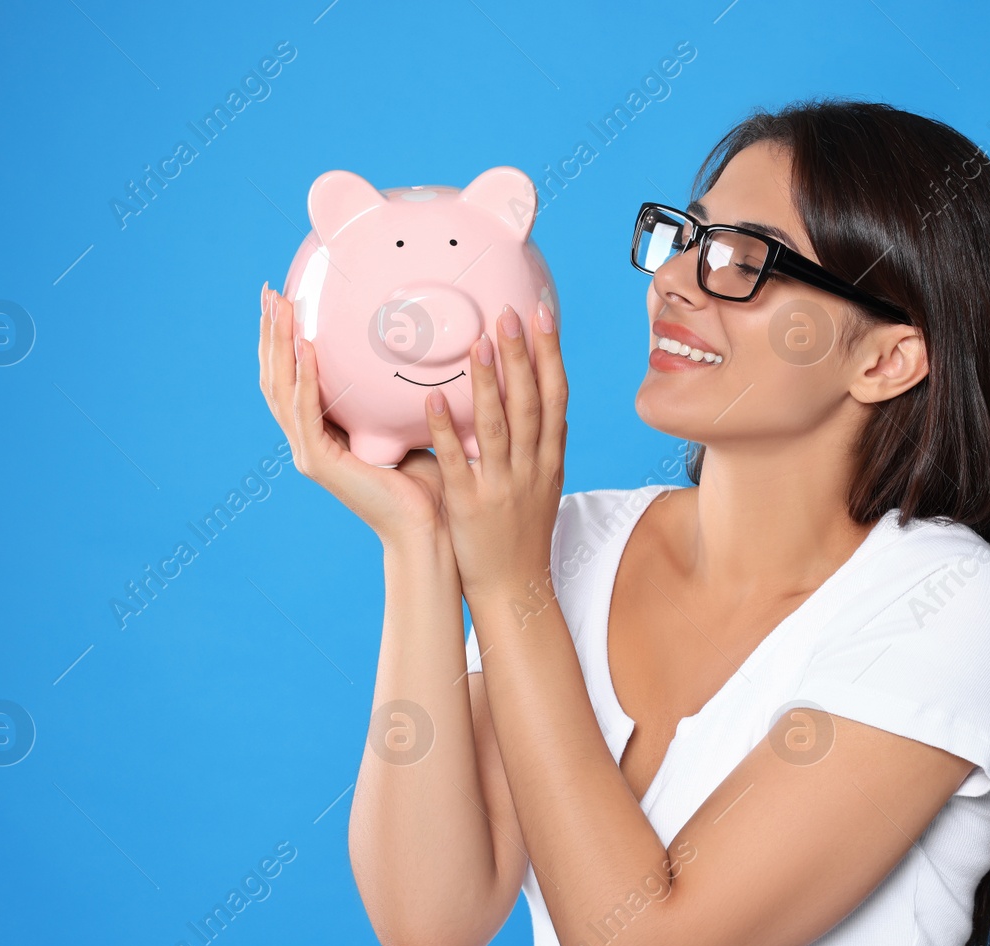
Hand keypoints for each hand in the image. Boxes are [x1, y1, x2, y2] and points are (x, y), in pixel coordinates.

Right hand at [257, 282, 450, 548]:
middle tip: (270, 293)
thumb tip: (417, 350)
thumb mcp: (408, 425)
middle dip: (271, 334)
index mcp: (325, 433)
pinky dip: (305, 378)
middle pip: (276, 378)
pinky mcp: (319, 464)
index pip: (293, 378)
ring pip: (281, 390)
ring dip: (279, 346)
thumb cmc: (429, 482)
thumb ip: (397, 395)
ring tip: (281, 309)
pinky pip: (307, 412)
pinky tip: (308, 348)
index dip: (285, 341)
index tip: (285, 300)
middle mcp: (309, 442)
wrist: (430, 527)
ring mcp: (309, 453)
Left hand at [427, 301, 566, 599]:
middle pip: (532, 403)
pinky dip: (447, 431)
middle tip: (510, 312)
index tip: (543, 313)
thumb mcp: (541, 483)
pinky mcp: (470, 506)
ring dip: (489, 383)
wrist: (515, 588)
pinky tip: (433, 401)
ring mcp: (502, 486)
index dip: (551, 353)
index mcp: (550, 459)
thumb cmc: (522, 534)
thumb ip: (535, 442)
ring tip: (478, 343)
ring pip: (499, 427)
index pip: (557, 397)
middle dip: (523, 355)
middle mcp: (531, 468)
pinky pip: (458, 463)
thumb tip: (526, 393)